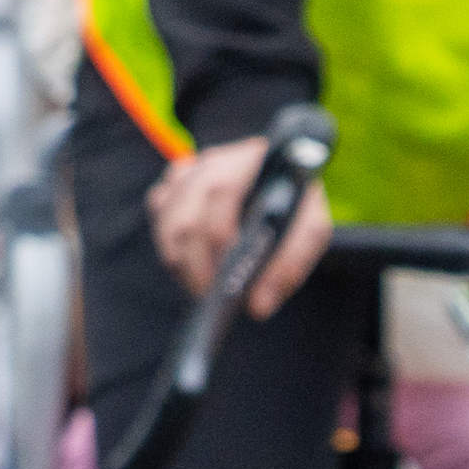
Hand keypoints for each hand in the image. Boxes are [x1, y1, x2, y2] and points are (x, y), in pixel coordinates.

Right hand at [150, 131, 331, 318]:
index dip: (220, 241)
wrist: (282, 179)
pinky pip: (158, 216)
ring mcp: (188, 173)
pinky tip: (193, 264)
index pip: (223, 194)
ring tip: (203, 288)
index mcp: (251, 162)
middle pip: (187, 217)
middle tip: (211, 297)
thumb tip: (258, 306)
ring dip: (181, 263)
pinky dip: (170, 246)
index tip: (225, 282)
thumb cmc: (296, 205)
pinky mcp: (173, 186)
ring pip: (167, 222)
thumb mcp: (310, 229)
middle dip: (196, 267)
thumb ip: (290, 264)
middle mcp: (213, 163)